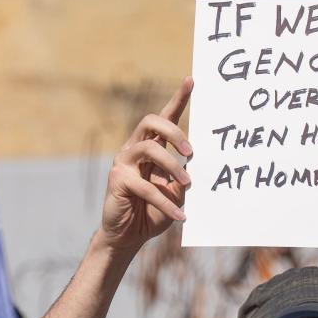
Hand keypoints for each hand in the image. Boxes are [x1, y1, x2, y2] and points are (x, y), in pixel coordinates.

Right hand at [96, 77, 193, 254]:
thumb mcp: (176, 193)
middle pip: (151, 122)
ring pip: (149, 148)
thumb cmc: (153, 213)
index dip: (178, 99)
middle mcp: (135, 150)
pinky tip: (180, 216)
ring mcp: (123, 163)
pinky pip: (146, 186)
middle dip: (174, 132)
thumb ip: (183, 177)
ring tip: (188, 184)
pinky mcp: (117, 180)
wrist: (129, 237)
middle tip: (191, 152)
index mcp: (151, 148)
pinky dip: (166, 202)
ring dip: (173, 166)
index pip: (164, 118)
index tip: (191, 80)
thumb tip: (200, 166)